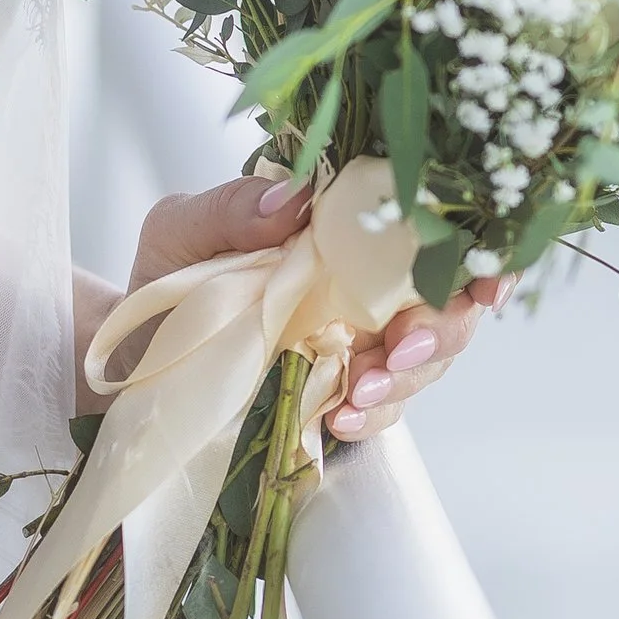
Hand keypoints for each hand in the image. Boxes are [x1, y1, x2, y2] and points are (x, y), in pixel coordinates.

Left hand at [79, 174, 505, 440]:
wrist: (131, 354)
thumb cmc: (167, 275)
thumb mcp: (182, 229)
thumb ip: (230, 209)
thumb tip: (292, 196)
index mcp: (350, 225)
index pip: (438, 231)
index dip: (482, 254)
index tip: (486, 283)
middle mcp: (371, 282)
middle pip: (450, 304)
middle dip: (442, 330)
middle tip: (401, 349)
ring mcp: (363, 341)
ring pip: (427, 360)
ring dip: (405, 380)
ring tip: (356, 397)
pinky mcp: (343, 394)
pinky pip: (382, 410)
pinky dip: (372, 419)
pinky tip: (339, 421)